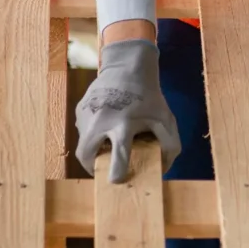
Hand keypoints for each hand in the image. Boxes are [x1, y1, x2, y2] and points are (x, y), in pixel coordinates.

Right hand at [74, 38, 183, 181]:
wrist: (127, 66)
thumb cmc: (149, 96)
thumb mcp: (165, 119)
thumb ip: (169, 146)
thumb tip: (161, 169)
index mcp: (123, 124)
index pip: (118, 154)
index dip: (117, 171)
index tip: (116, 180)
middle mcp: (100, 120)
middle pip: (86, 154)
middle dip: (92, 167)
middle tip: (102, 170)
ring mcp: (86, 114)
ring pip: (82, 142)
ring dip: (92, 150)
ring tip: (106, 147)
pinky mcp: (79, 109)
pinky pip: (83, 130)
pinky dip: (92, 136)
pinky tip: (105, 129)